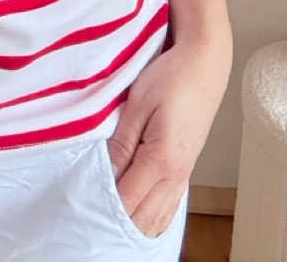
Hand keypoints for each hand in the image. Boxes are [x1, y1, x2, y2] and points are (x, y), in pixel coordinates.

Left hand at [106, 37, 230, 238]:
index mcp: (161, 159)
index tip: (82, 204)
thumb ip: (122, 142)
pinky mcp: (186, 167)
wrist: (204, 65)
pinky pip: (170, 205)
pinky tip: (140, 217)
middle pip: (143, 218)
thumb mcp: (138, 104)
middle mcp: (176, 174)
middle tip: (90, 214)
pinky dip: (154, 217)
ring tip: (109, 218)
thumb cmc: (171, 77)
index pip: (127, 201)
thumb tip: (107, 172)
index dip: (103, 206)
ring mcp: (184, 173)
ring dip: (136, 222)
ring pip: (159, 217)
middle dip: (117, 220)